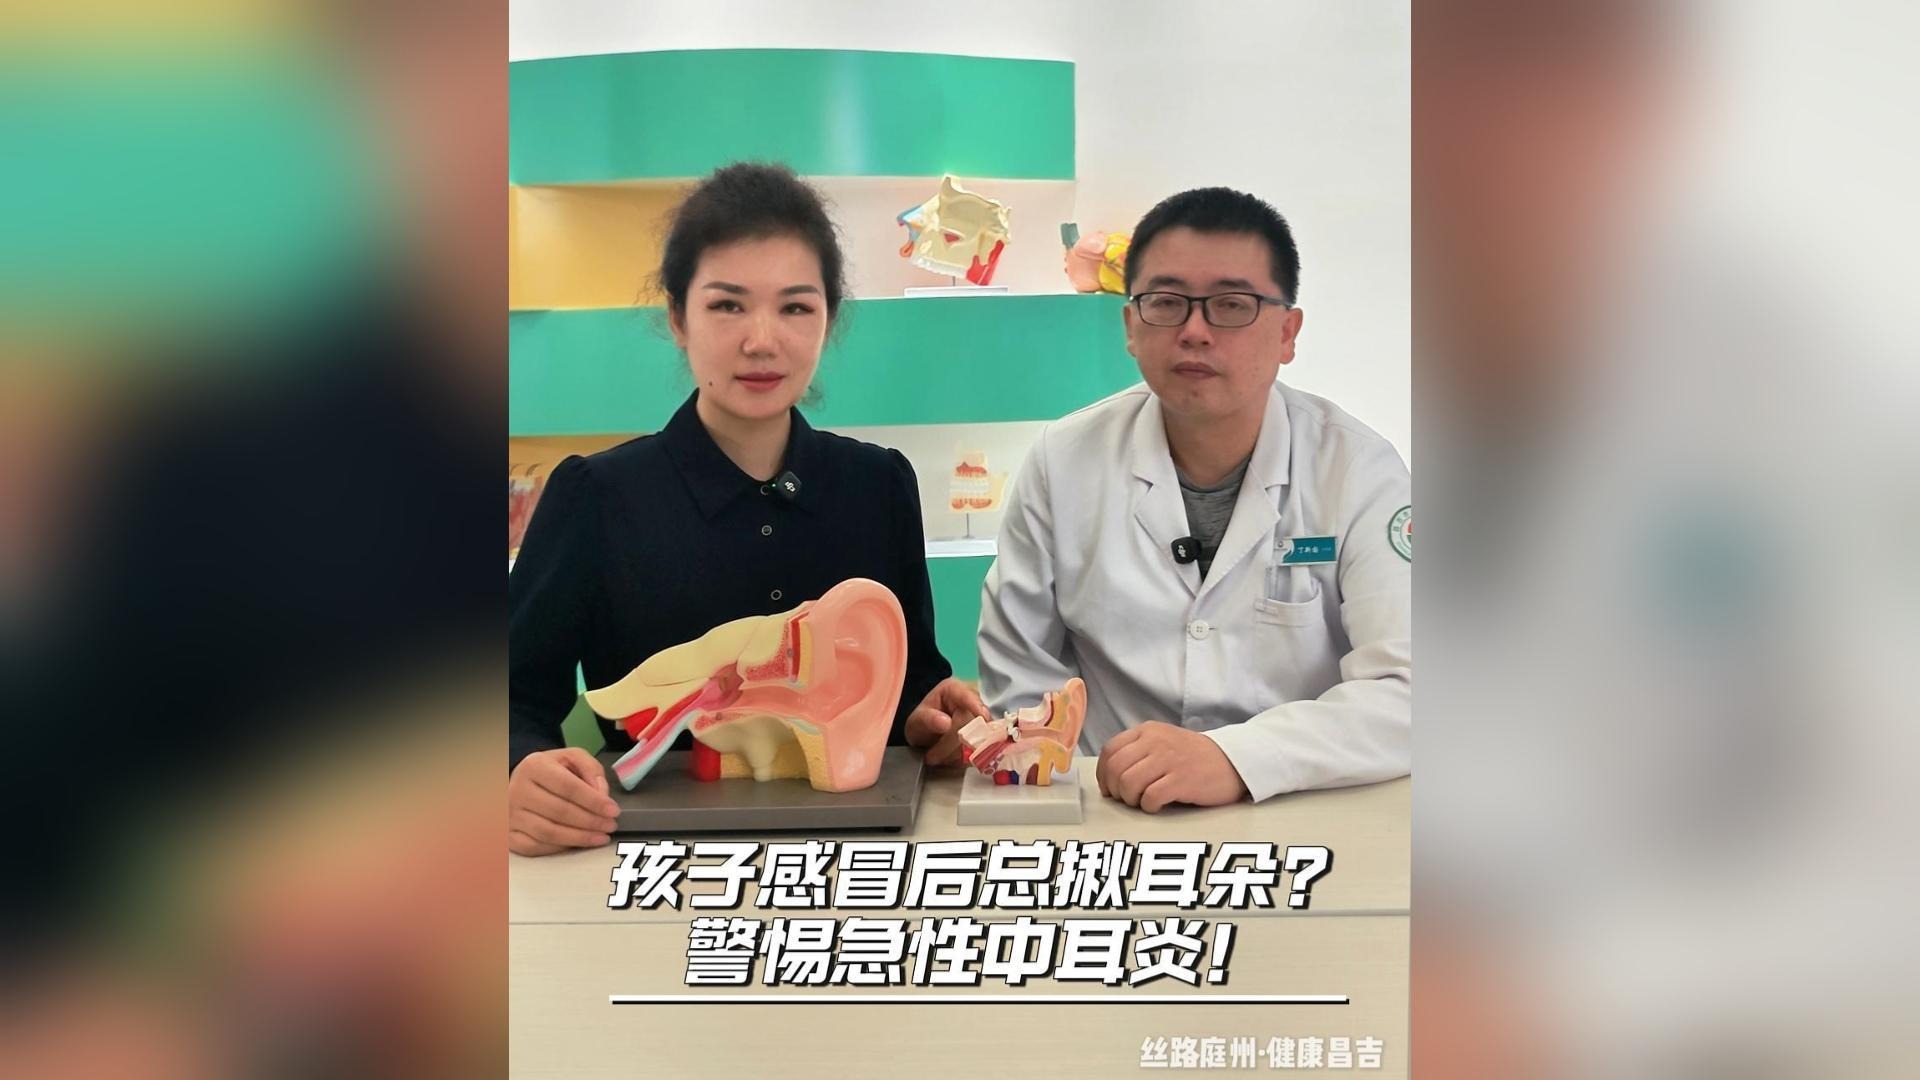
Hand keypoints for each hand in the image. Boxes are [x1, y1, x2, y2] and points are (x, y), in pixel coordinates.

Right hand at [508, 747, 620, 855]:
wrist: (522, 780)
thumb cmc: (551, 770)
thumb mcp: (572, 758)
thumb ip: (591, 769)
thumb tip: (602, 794)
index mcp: (534, 766)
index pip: (568, 787)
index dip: (594, 801)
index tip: (613, 810)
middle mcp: (517, 790)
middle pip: (560, 812)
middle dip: (591, 822)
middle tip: (610, 826)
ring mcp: (511, 814)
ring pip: (548, 832)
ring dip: (579, 838)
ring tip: (600, 837)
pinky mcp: (509, 833)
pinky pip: (534, 847)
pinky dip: (559, 848)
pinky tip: (576, 844)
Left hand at [905, 676, 989, 765]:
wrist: (926, 738)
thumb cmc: (922, 723)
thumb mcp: (917, 720)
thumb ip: (928, 719)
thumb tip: (946, 723)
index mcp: (953, 690)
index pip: (967, 696)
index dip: (975, 705)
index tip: (981, 714)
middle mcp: (972, 702)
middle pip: (971, 723)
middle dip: (951, 743)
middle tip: (931, 756)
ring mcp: (981, 720)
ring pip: (978, 739)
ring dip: (955, 754)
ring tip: (936, 757)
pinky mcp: (985, 737)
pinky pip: (980, 750)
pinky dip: (963, 759)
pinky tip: (949, 760)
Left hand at [1095, 722, 1248, 812]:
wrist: (1232, 761)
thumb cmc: (1194, 757)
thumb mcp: (1163, 741)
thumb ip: (1137, 751)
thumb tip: (1109, 776)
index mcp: (1148, 731)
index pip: (1110, 750)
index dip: (1103, 774)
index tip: (1108, 788)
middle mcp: (1156, 742)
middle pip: (1115, 768)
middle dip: (1115, 789)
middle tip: (1126, 799)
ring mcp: (1169, 760)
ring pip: (1128, 783)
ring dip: (1131, 799)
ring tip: (1143, 801)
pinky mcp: (1182, 780)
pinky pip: (1150, 797)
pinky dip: (1148, 807)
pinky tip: (1157, 805)